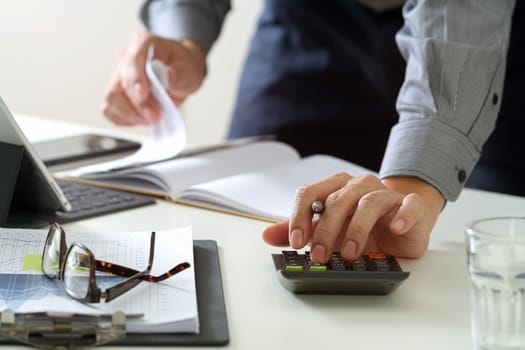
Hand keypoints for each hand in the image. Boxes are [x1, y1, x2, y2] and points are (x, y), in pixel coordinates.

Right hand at [101, 32, 205, 125]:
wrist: (181, 75)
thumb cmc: (183, 67)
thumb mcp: (188, 68)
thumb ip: (178, 72)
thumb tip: (167, 75)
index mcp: (144, 44)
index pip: (133, 59)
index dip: (136, 78)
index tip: (143, 94)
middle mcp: (127, 59)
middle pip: (121, 83)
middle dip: (137, 103)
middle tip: (154, 115)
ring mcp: (120, 77)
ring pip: (111, 98)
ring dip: (130, 114)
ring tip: (151, 118)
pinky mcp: (118, 95)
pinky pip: (111, 110)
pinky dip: (126, 119)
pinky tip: (142, 119)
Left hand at [262, 173, 444, 261]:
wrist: (401, 220)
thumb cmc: (362, 223)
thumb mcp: (328, 228)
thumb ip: (301, 230)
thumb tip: (267, 235)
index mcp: (335, 188)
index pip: (310, 193)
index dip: (299, 217)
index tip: (296, 241)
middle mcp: (358, 186)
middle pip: (336, 201)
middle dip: (324, 230)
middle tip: (319, 254)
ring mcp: (385, 194)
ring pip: (368, 203)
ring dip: (356, 228)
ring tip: (350, 253)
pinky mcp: (410, 205)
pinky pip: (408, 205)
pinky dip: (402, 216)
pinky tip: (394, 229)